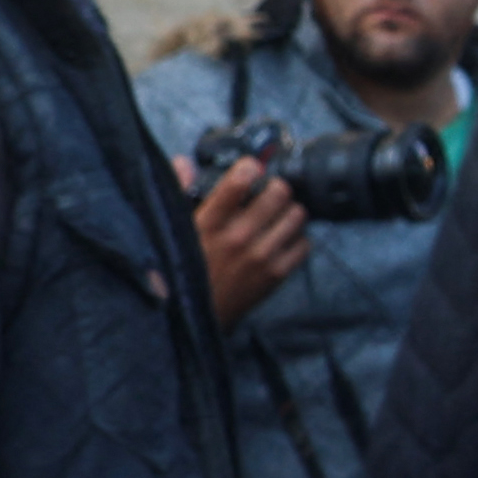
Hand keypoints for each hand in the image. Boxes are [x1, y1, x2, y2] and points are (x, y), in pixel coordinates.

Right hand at [188, 157, 308, 330]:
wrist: (190, 315)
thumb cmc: (180, 267)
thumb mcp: (173, 228)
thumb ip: (179, 192)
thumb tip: (183, 163)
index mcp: (210, 221)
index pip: (240, 181)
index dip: (250, 167)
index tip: (250, 168)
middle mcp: (238, 236)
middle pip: (279, 193)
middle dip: (275, 188)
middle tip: (269, 192)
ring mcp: (260, 256)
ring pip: (297, 215)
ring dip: (289, 211)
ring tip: (278, 216)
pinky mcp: (275, 275)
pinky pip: (304, 245)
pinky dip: (297, 238)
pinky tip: (283, 239)